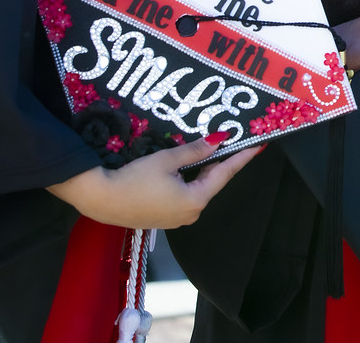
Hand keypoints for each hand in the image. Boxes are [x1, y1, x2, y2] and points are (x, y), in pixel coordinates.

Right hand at [46, 137, 261, 228]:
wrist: (100, 200)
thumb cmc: (134, 179)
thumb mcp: (167, 160)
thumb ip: (195, 151)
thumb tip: (219, 141)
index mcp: (196, 200)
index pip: (225, 173)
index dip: (241, 158)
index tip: (259, 146)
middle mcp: (191, 213)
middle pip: (212, 182)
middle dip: (218, 162)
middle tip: (226, 141)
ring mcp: (177, 219)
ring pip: (197, 189)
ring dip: (201, 171)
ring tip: (205, 150)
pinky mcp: (164, 219)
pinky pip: (184, 196)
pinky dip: (187, 181)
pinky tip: (182, 169)